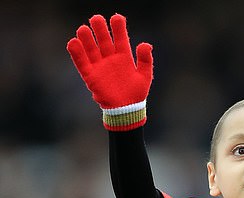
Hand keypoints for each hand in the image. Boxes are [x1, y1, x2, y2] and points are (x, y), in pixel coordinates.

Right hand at [67, 13, 152, 129]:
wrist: (126, 110)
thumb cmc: (136, 93)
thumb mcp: (144, 76)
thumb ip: (145, 60)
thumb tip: (146, 44)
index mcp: (124, 57)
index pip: (120, 38)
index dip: (118, 28)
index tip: (117, 17)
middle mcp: (110, 59)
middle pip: (103, 40)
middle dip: (100, 29)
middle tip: (96, 19)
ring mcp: (100, 66)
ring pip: (91, 49)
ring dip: (86, 38)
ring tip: (83, 29)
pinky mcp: (91, 76)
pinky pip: (82, 63)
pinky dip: (77, 53)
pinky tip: (73, 42)